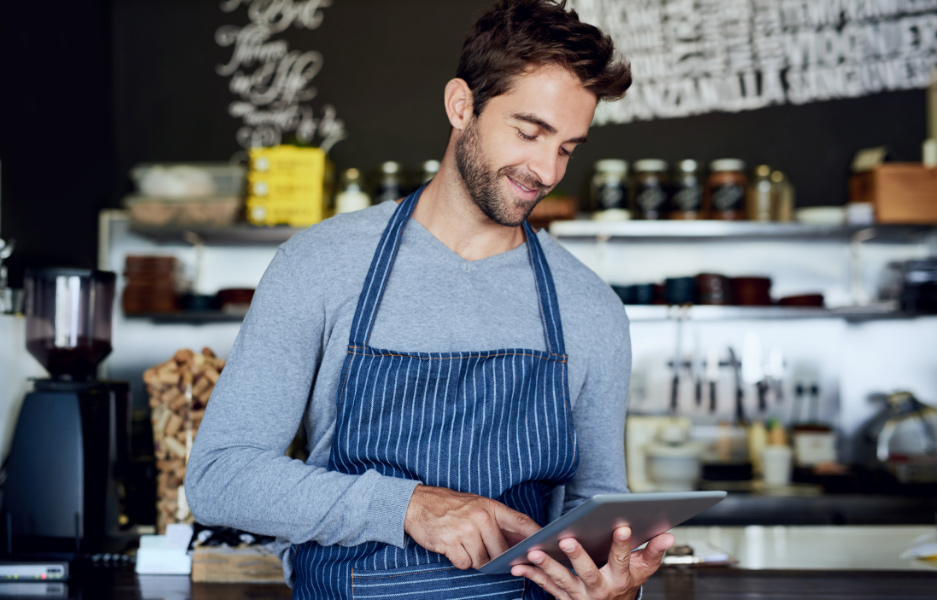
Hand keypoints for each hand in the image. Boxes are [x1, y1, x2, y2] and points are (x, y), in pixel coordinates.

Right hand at [403, 485, 540, 569]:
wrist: (417, 504)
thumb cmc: (450, 506)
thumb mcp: (476, 505)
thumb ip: (497, 522)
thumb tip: (520, 542)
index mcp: (490, 507)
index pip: (520, 522)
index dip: (535, 535)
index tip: (547, 544)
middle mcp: (480, 517)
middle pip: (501, 550)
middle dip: (496, 557)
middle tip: (484, 550)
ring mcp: (465, 530)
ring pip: (483, 560)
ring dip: (475, 559)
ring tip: (465, 544)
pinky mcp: (450, 543)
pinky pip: (465, 564)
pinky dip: (460, 560)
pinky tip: (453, 547)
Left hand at [510, 527, 673, 599]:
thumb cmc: (625, 580)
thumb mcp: (643, 568)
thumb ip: (654, 551)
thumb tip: (668, 535)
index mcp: (621, 578)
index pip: (623, 559)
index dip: (622, 545)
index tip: (622, 526)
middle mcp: (600, 589)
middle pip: (588, 573)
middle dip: (577, 556)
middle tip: (567, 539)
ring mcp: (580, 596)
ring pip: (563, 581)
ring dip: (547, 566)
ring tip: (534, 551)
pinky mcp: (564, 598)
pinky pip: (546, 586)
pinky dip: (532, 575)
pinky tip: (518, 564)